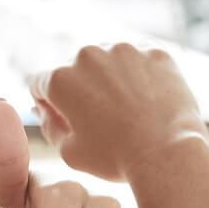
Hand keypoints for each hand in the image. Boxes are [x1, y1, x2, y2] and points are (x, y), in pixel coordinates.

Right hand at [29, 42, 208, 182]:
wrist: (168, 153)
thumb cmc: (114, 158)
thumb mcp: (68, 151)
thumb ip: (48, 124)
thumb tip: (42, 107)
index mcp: (59, 79)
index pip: (41, 82)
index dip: (50, 103)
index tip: (69, 119)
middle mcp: (85, 55)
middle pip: (75, 69)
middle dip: (83, 88)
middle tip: (104, 118)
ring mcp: (122, 49)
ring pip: (108, 60)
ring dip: (112, 77)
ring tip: (129, 110)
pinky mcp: (154, 51)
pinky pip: (140, 59)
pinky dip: (141, 74)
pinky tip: (149, 100)